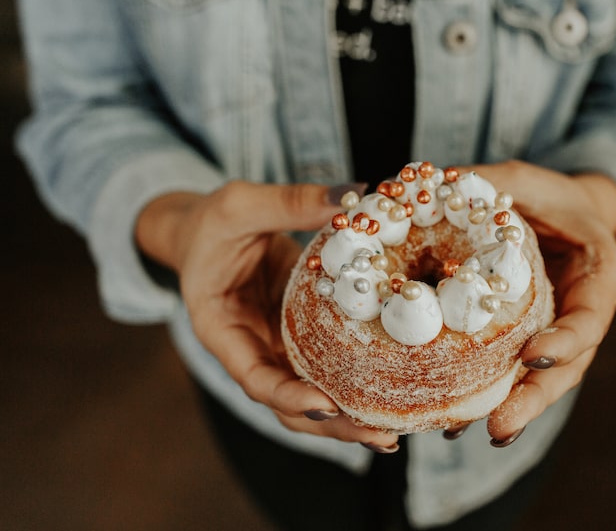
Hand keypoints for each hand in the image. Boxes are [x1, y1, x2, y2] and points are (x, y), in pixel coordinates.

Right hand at [135, 181, 398, 449]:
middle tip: (382, 436)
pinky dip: (357, 382)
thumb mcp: (240, 205)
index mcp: (221, 330)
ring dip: (350, 417)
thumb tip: (355, 195)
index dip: (288, 397)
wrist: (205, 233)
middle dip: (333, 425)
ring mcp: (278, 347)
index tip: (327, 406)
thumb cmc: (211, 222)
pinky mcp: (301, 337)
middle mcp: (251, 350)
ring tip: (395, 431)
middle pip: (289, 404)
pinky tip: (394, 391)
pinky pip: (328, 367)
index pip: (253, 378)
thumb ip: (290, 202)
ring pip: (312, 396)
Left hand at [473, 161, 615, 445]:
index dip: (566, 341)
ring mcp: (557, 334)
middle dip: (534, 399)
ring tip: (464, 432)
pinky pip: (514, 373)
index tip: (532, 357)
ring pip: (541, 381)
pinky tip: (452, 418)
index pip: (590, 316)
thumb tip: (431, 184)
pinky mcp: (530, 342)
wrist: (561, 218)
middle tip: (498, 426)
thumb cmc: (550, 196)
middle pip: (568, 367)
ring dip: (508, 409)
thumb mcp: (525, 179)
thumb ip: (490, 182)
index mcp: (599, 276)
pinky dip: (488, 395)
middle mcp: (583, 314)